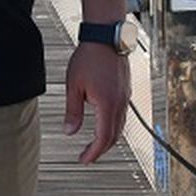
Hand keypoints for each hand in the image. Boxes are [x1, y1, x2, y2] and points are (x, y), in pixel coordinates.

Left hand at [63, 42, 129, 163]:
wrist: (106, 36)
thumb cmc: (90, 56)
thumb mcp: (74, 86)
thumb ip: (73, 111)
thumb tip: (70, 131)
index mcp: (108, 105)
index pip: (103, 139)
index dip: (93, 153)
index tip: (84, 160)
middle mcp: (120, 103)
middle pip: (114, 136)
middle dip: (101, 149)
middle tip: (88, 155)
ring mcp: (125, 96)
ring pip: (120, 125)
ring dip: (108, 137)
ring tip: (94, 142)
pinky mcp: (125, 89)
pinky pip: (122, 114)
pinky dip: (113, 124)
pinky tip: (104, 120)